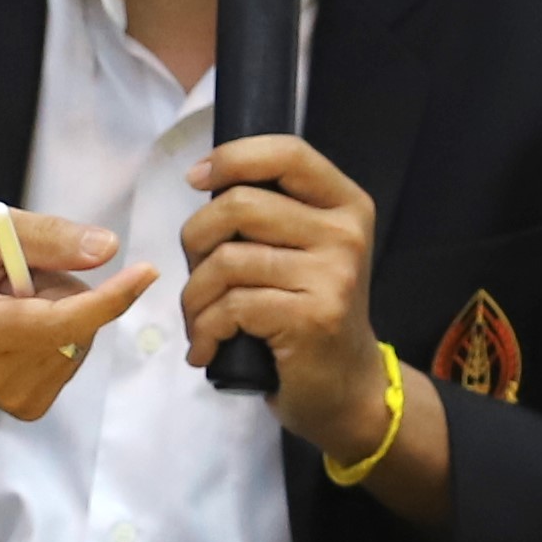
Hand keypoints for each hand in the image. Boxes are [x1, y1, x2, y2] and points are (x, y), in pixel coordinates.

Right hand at [0, 204, 160, 425]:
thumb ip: (43, 237)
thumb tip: (108, 249)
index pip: (57, 323)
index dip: (106, 298)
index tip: (146, 271)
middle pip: (76, 327)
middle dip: (64, 289)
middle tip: (15, 277)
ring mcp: (12, 399)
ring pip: (81, 341)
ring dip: (61, 311)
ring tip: (13, 300)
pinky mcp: (27, 407)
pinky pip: (74, 358)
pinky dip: (61, 334)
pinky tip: (21, 325)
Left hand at [180, 134, 387, 438]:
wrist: (347, 389)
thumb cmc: (311, 314)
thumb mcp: (305, 251)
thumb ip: (271, 214)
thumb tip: (205, 178)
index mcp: (345, 205)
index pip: (286, 152)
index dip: (232, 157)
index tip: (196, 179)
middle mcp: (345, 234)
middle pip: (239, 205)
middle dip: (196, 239)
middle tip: (197, 275)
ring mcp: (333, 276)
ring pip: (226, 261)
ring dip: (194, 297)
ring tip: (199, 321)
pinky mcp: (312, 319)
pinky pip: (231, 308)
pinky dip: (204, 330)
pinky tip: (205, 349)